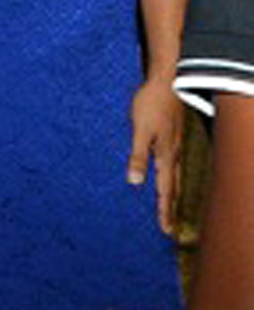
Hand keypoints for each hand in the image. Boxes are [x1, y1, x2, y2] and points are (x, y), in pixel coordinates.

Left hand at [127, 73, 183, 235]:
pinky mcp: (170, 136)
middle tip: (168, 226)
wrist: (166, 80)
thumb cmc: (151, 104)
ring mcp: (173, 144)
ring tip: (168, 206)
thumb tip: (134, 182)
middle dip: (169, 207)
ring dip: (170, 193)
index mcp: (166, 155)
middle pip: (172, 186)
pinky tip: (165, 173)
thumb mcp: (140, 130)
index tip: (165, 229)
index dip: (165, 209)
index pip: (165, 189)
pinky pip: (171, 163)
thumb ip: (138, 156)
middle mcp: (173, 153)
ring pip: (173, 175)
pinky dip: (169, 176)